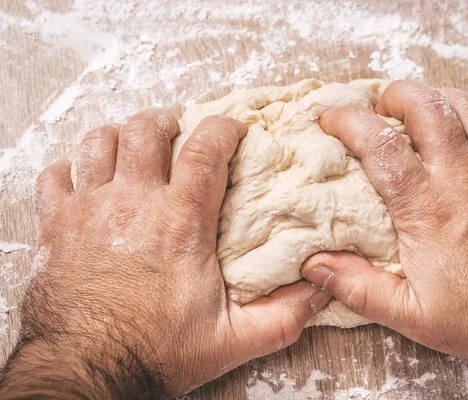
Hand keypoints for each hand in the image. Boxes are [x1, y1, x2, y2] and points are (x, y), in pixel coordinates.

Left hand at [0, 109, 329, 397]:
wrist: (87, 373)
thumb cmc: (155, 353)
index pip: (205, 150)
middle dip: (166, 121)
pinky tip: (82, 178)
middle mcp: (133, 204)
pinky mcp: (57, 227)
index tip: (232, 129)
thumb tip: (321, 289)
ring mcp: (89, 210)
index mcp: (180, 223)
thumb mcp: (234, 340)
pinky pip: (54, 175)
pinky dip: (69, 168)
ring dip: (118, 136)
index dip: (222, 128)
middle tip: (176, 130)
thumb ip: (284, 314)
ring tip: (132, 145)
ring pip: (98, 142)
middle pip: (145, 130)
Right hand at [302, 81, 467, 394]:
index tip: (330, 119)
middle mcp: (460, 173)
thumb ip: (358, 287)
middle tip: (382, 106)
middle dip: (396, 94)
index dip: (347, 121)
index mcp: (424, 202)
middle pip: (425, 105)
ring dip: (438, 101)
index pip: (377, 142)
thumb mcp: (411, 313)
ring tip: (423, 112)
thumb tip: (313, 265)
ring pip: (466, 108)